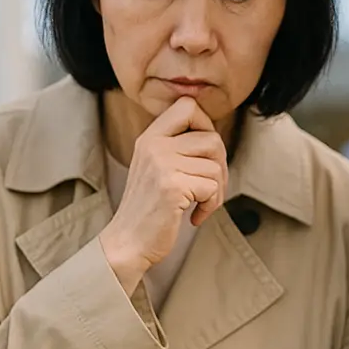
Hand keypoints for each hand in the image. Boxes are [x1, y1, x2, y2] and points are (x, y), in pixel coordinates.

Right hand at [99, 97, 227, 292]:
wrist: (127, 242)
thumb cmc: (149, 209)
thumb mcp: (156, 168)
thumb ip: (177, 148)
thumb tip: (216, 138)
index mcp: (150, 137)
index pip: (187, 106)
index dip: (207, 125)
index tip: (205, 154)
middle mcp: (154, 145)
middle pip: (212, 138)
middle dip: (220, 166)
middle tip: (209, 188)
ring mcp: (162, 164)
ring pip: (216, 166)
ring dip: (216, 191)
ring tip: (200, 204)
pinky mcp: (172, 186)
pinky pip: (212, 187)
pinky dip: (210, 206)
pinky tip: (194, 217)